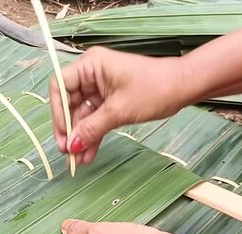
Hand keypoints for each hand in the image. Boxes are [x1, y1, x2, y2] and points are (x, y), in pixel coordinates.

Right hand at [50, 47, 189, 164]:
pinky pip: (95, 118)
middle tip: (68, 152)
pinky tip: (89, 152)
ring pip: (83, 114)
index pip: (60, 86)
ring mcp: (101, 87)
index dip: (58, 112)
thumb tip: (72, 145)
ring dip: (81, 136)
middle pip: (69, 103)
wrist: (183, 87)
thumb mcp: (119, 111)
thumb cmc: (155, 88)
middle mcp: (92, 74)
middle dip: (70, 129)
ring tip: (79, 160)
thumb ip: (92, 128)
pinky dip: (93, 134)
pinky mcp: (111, 100)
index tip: (63, 134)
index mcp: (91, 65)